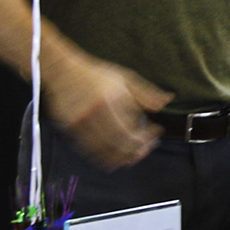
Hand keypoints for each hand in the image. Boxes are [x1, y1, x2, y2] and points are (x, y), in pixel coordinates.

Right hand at [45, 55, 170, 168]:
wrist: (63, 71)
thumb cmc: (96, 74)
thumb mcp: (125, 78)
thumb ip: (146, 93)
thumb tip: (166, 102)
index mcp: (110, 101)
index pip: (131, 131)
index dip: (146, 138)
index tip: (156, 133)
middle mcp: (94, 114)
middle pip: (118, 145)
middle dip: (136, 151)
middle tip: (145, 149)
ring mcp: (80, 124)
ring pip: (103, 152)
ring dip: (120, 158)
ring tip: (132, 157)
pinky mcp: (70, 129)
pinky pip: (88, 150)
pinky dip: (102, 157)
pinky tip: (112, 157)